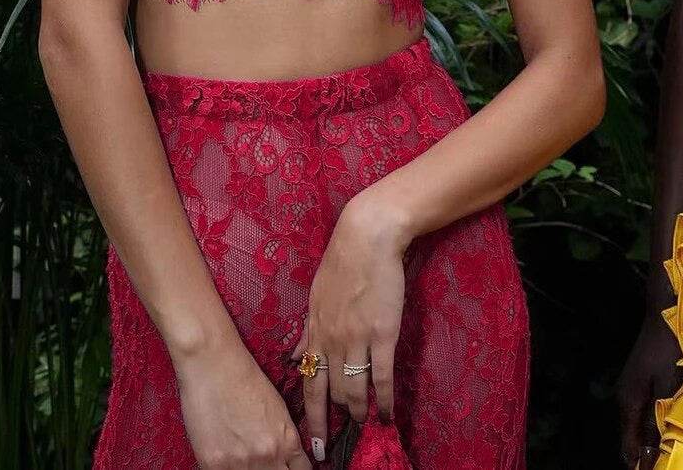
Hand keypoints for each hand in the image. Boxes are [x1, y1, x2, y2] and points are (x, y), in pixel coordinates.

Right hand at [174, 338, 310, 469]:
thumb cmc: (244, 377)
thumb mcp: (277, 408)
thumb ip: (283, 437)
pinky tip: (226, 457)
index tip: (286, 466)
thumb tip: (286, 458)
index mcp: (287, 440)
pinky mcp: (214, 465)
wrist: (212, 362)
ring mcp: (240, 464)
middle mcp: (267, 456)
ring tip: (244, 454)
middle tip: (265, 461)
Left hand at [290, 192, 410, 456]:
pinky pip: (381, 376)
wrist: (368, 237)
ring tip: (362, 427)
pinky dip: (384, 400)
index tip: (311, 439)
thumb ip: (308, 330)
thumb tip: (294, 357)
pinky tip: (387, 415)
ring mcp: (356, 336)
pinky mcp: (382, 332)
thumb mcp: (316, 296)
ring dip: (358, 412)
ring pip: (353, 387)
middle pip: (328, 389)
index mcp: (315, 328)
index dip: (309, 413)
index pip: (307, 380)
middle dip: (329, 420)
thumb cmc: (343, 263)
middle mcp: (331, 337)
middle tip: (332, 445)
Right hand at [617, 311, 682, 468]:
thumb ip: (659, 418)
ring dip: (651, 442)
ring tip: (669, 455)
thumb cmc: (667, 347)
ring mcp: (630, 390)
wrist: (663, 313)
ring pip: (638, 427)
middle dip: (646, 456)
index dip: (640, 465)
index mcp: (628, 401)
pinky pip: (643, 415)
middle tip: (668, 464)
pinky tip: (668, 432)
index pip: (628, 446)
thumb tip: (656, 451)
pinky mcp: (639, 384)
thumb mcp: (666, 384)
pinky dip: (653, 427)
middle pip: (631, 439)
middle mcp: (624, 398)